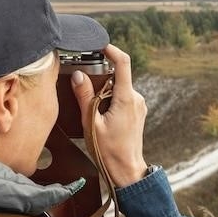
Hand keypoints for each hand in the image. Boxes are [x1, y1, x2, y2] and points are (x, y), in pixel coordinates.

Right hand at [71, 44, 147, 186]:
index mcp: (127, 98)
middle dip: (101, 80)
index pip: (123, 63)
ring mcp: (139, 105)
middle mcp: (137, 98)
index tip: (100, 46)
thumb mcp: (91, 123)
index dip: (112, 50)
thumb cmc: (109, 151)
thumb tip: (78, 75)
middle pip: (118, 77)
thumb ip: (84, 96)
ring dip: (105, 93)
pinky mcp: (138, 112)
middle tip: (86, 93)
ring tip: (94, 113)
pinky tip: (102, 117)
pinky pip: (123, 98)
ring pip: (119, 88)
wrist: (126, 170)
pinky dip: (110, 101)